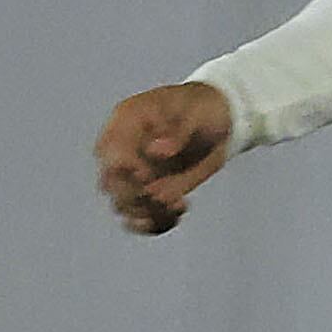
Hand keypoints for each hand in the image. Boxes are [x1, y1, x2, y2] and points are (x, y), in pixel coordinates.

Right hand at [94, 81, 233, 234]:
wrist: (221, 118)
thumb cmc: (202, 108)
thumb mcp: (195, 113)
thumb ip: (177, 132)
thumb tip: (155, 151)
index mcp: (126, 124)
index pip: (109, 152)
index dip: (123, 169)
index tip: (147, 176)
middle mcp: (123, 151)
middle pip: (112, 184)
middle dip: (136, 197)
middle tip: (168, 198)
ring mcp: (134, 174)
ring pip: (124, 205)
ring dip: (147, 213)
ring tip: (178, 206)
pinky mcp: (150, 191)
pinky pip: (142, 216)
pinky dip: (155, 223)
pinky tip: (175, 217)